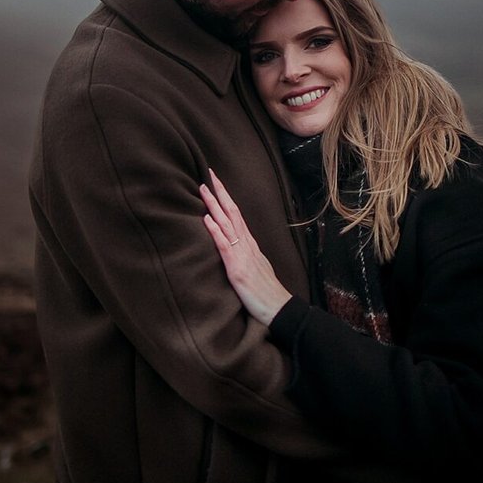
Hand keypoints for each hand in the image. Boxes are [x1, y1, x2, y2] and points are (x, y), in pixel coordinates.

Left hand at [201, 169, 292, 325]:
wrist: (279, 309)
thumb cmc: (266, 293)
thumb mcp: (255, 268)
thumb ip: (245, 256)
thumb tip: (235, 247)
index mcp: (250, 245)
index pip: (236, 215)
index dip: (226, 198)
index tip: (217, 183)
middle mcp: (247, 245)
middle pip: (232, 212)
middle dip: (220, 193)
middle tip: (209, 174)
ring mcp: (242, 255)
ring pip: (227, 224)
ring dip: (214, 205)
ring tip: (203, 189)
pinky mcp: (237, 269)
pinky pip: (225, 246)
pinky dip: (215, 231)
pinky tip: (207, 219)